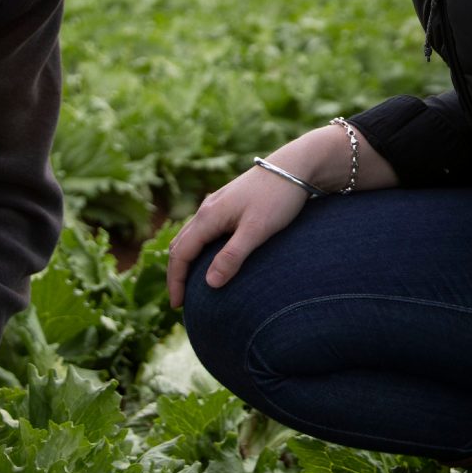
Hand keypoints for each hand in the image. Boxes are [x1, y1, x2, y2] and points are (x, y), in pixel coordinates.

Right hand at [167, 123, 385, 308]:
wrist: (295, 166)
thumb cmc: (278, 198)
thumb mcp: (257, 230)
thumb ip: (233, 256)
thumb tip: (209, 284)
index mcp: (208, 217)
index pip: (181, 254)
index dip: (176, 281)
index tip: (178, 306)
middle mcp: (207, 209)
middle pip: (180, 244)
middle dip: (176, 273)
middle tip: (179, 299)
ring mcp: (216, 203)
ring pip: (190, 235)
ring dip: (185, 259)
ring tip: (190, 282)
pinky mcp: (229, 202)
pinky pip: (202, 229)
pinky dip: (197, 247)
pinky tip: (210, 256)